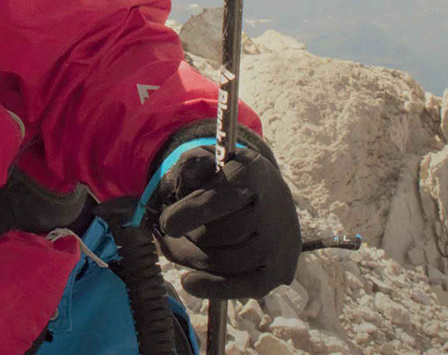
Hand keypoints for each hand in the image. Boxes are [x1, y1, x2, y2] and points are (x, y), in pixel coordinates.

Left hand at [150, 127, 301, 299]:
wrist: (271, 200)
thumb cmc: (230, 180)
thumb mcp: (211, 161)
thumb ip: (193, 164)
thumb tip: (190, 168)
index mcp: (254, 173)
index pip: (217, 200)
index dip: (188, 214)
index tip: (167, 224)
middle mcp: (274, 208)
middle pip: (213, 235)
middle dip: (187, 235)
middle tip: (177, 231)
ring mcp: (279, 243)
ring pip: (220, 261)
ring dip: (193, 257)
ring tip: (186, 245)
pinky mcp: (279, 272)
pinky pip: (240, 287)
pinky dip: (211, 287)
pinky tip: (189, 282)